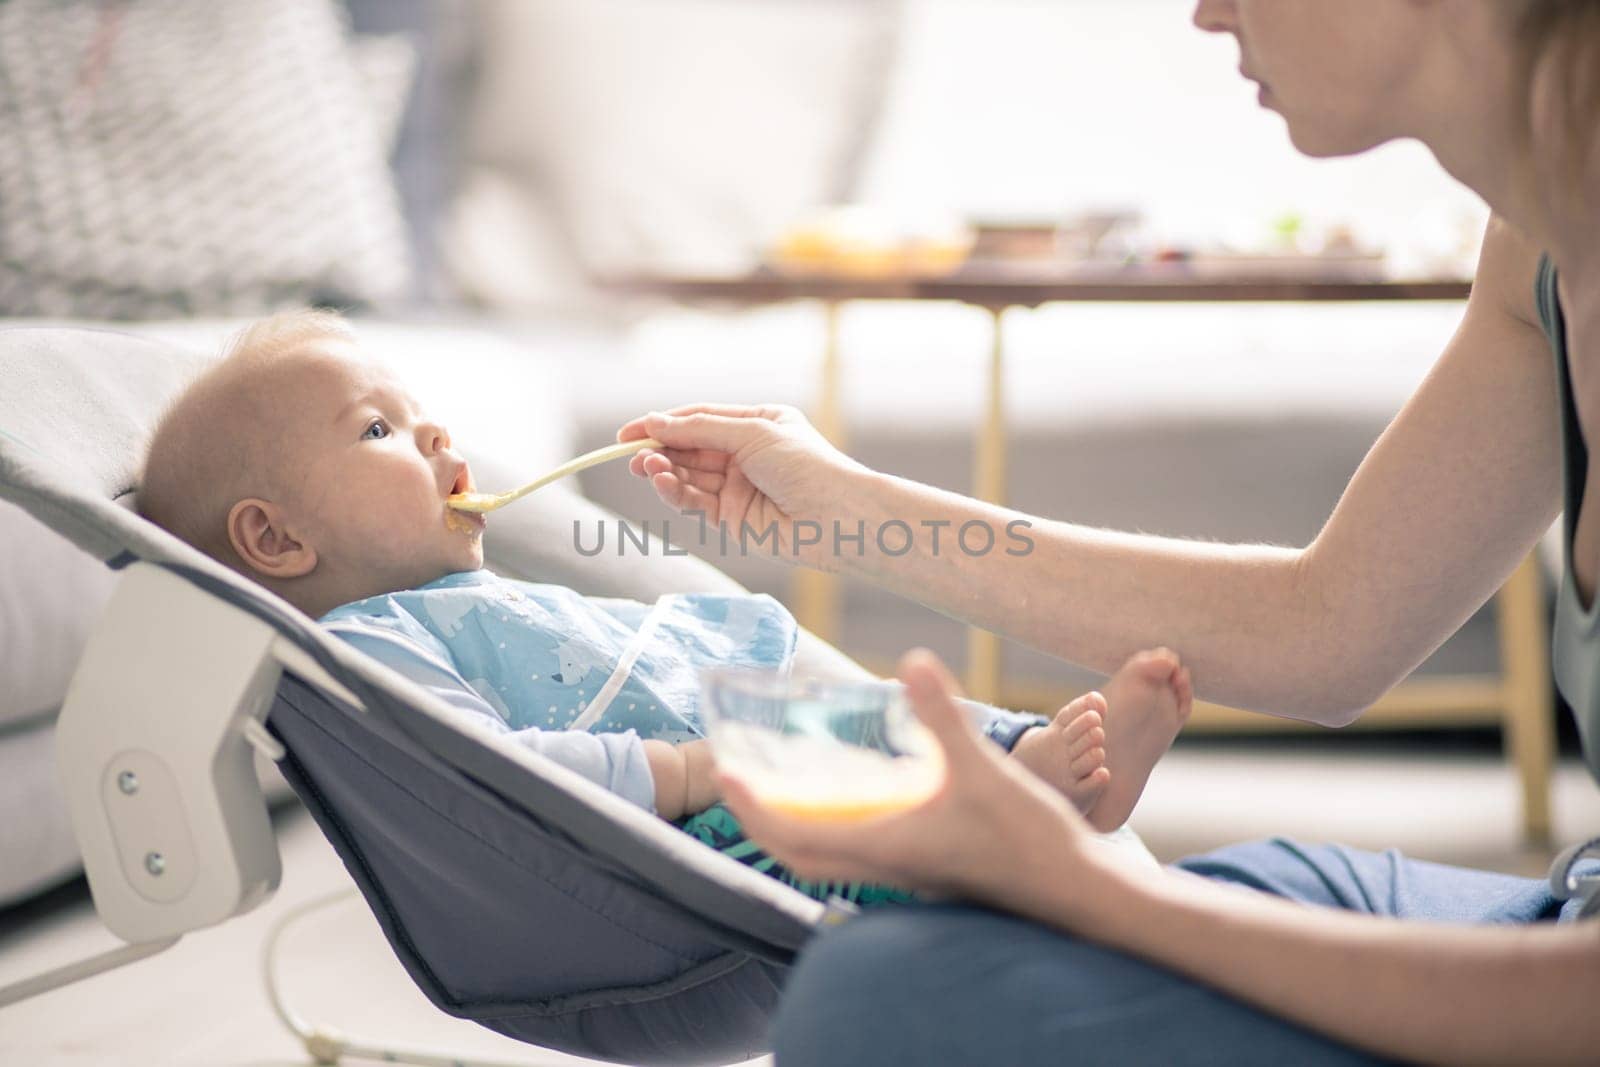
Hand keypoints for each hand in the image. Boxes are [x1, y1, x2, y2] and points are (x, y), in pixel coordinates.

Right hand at [616, 403, 866, 566]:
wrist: (834, 517)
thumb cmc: (805, 465)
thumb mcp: (752, 433)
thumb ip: (701, 430)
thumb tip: (655, 424)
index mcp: (757, 423)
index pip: (700, 418)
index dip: (664, 422)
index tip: (629, 430)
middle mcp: (745, 454)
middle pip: (689, 447)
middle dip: (659, 449)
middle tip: (630, 453)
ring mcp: (737, 486)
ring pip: (688, 475)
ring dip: (663, 470)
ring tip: (643, 466)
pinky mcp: (731, 517)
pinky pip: (694, 501)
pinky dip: (675, 491)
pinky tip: (662, 482)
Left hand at [718, 649, 1105, 922]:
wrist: (1076, 891)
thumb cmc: (1030, 837)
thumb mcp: (985, 768)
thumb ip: (944, 715)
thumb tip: (912, 661)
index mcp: (887, 846)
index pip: (795, 835)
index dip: (755, 808)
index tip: (726, 777)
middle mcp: (887, 868)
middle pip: (799, 857)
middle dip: (761, 823)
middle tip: (740, 784)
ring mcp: (906, 877)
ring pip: (829, 862)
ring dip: (795, 831)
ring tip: (781, 792)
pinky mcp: (927, 874)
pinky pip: (859, 858)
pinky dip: (835, 834)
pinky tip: (853, 805)